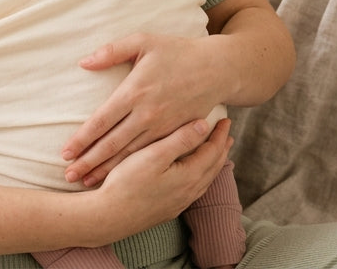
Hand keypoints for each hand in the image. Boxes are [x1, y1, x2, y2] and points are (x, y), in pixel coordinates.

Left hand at [62, 32, 230, 186]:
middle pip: (112, 143)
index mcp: (135, 91)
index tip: (65, 152)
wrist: (218, 68)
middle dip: (89, 161)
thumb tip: (83, 62)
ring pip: (130, 155)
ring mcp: (163, 127)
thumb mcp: (144, 41)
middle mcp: (147, 113)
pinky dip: (132, 168)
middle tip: (69, 176)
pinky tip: (119, 176)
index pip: (102, 120)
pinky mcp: (176, 135)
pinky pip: (150, 155)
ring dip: (107, 169)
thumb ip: (112, 51)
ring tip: (87, 182)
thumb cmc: (177, 51)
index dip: (82, 139)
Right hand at [90, 118, 233, 236]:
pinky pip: (196, 190)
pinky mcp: (169, 209)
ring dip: (214, 164)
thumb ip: (180, 140)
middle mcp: (190, 191)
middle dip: (221, 148)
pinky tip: (194, 176)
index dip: (220, 134)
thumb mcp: (153, 155)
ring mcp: (180, 203)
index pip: (213, 151)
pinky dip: (202, 176)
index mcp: (189, 176)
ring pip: (206, 180)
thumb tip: (203, 125)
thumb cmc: (127, 183)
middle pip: (214, 167)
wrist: (110, 217)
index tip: (225, 120)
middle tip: (227, 134)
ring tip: (216, 153)